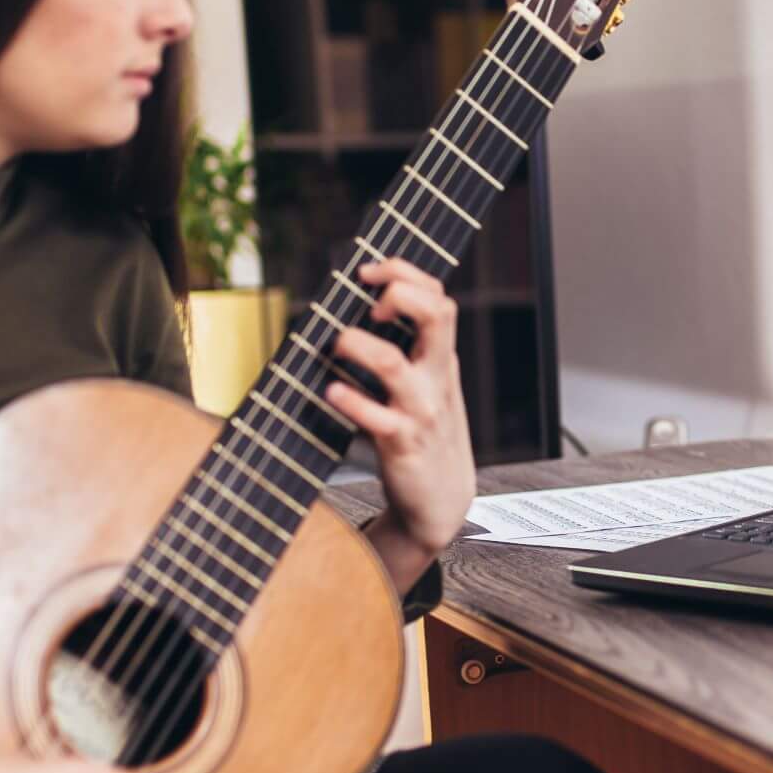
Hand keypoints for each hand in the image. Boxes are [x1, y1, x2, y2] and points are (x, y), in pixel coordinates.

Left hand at [324, 258, 473, 593]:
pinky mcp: (402, 443)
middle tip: (369, 301)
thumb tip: (363, 305)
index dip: (405, 274)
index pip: (439, 299)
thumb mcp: (430, 387)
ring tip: (337, 345)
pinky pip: (375, 416)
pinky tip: (330, 393)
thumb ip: (410, 350)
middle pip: (437, 315)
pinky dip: (348, 400)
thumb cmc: (425, 435)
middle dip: (400, 293)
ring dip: (357, 345)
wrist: (442, 500)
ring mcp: (422, 410)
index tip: (369, 272)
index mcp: (442, 359)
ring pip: (394, 363)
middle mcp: (437, 378)